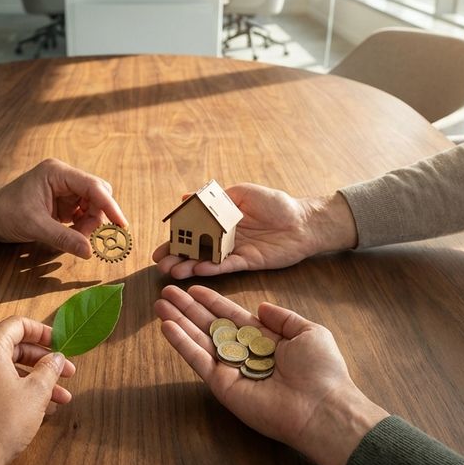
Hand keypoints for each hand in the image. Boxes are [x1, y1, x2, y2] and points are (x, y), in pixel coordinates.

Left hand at [0, 159, 127, 257]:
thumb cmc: (5, 213)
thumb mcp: (34, 226)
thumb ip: (64, 238)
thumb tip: (90, 252)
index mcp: (57, 173)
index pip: (93, 186)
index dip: (110, 205)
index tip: (121, 225)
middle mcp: (64, 177)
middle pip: (97, 194)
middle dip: (97, 217)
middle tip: (88, 238)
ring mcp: (64, 189)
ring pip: (92, 206)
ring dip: (89, 225)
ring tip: (74, 239)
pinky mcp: (62, 202)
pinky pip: (82, 213)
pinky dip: (82, 227)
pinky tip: (72, 236)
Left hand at [0, 315, 75, 464]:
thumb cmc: (3, 421)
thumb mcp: (35, 393)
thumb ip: (49, 369)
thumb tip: (56, 358)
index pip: (18, 325)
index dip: (43, 332)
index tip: (62, 346)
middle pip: (13, 348)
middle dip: (44, 362)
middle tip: (68, 375)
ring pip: (6, 370)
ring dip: (35, 381)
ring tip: (61, 400)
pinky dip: (17, 391)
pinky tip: (40, 410)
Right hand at [152, 186, 356, 278]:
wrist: (303, 220)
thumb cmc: (275, 203)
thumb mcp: (241, 192)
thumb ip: (215, 198)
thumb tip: (186, 196)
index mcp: (220, 222)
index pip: (192, 231)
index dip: (176, 239)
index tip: (160, 247)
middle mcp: (224, 239)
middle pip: (195, 250)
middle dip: (176, 257)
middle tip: (159, 265)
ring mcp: (234, 252)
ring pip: (207, 261)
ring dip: (189, 266)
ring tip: (172, 271)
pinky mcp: (247, 263)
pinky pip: (226, 266)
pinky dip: (211, 268)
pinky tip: (197, 270)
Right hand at [154, 285, 386, 464]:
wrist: (322, 406)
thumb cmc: (322, 370)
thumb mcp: (309, 332)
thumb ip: (284, 318)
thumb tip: (262, 306)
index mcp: (265, 340)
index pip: (232, 317)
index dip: (213, 302)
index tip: (195, 288)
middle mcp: (244, 354)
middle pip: (210, 326)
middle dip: (188, 309)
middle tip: (168, 291)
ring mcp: (231, 370)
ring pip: (199, 341)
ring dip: (178, 322)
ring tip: (159, 304)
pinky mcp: (222, 385)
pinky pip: (198, 360)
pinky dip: (181, 343)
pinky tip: (166, 326)